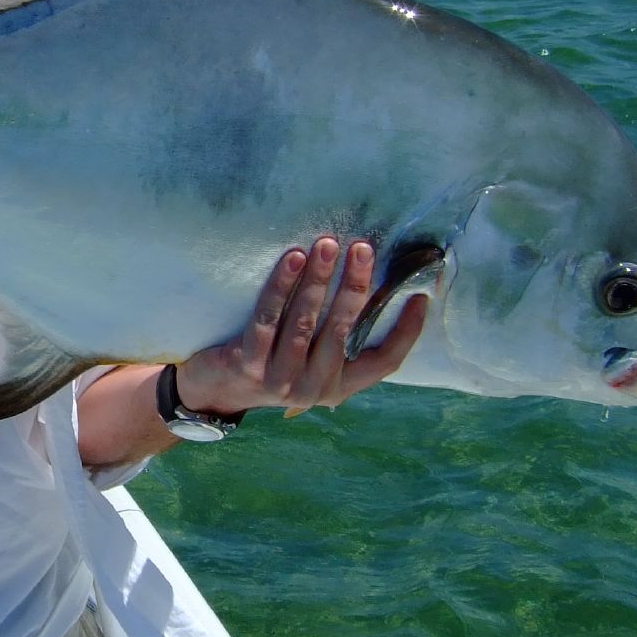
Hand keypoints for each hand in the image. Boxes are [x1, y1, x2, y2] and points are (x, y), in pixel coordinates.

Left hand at [174, 237, 428, 418]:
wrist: (215, 391)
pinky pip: (267, 318)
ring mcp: (280, 379)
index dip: (407, 332)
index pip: (385, 363)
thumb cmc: (272, 362)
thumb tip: (369, 281)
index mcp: (338, 387)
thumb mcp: (310, 360)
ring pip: (305, 322)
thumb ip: (337, 337)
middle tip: (363, 249)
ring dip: (318, 280)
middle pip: (344, 332)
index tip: (422, 295)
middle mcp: (314, 388)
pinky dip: (281, 286)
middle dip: (355, 286)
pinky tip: (291, 259)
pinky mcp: (248, 365)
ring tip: (327, 245)